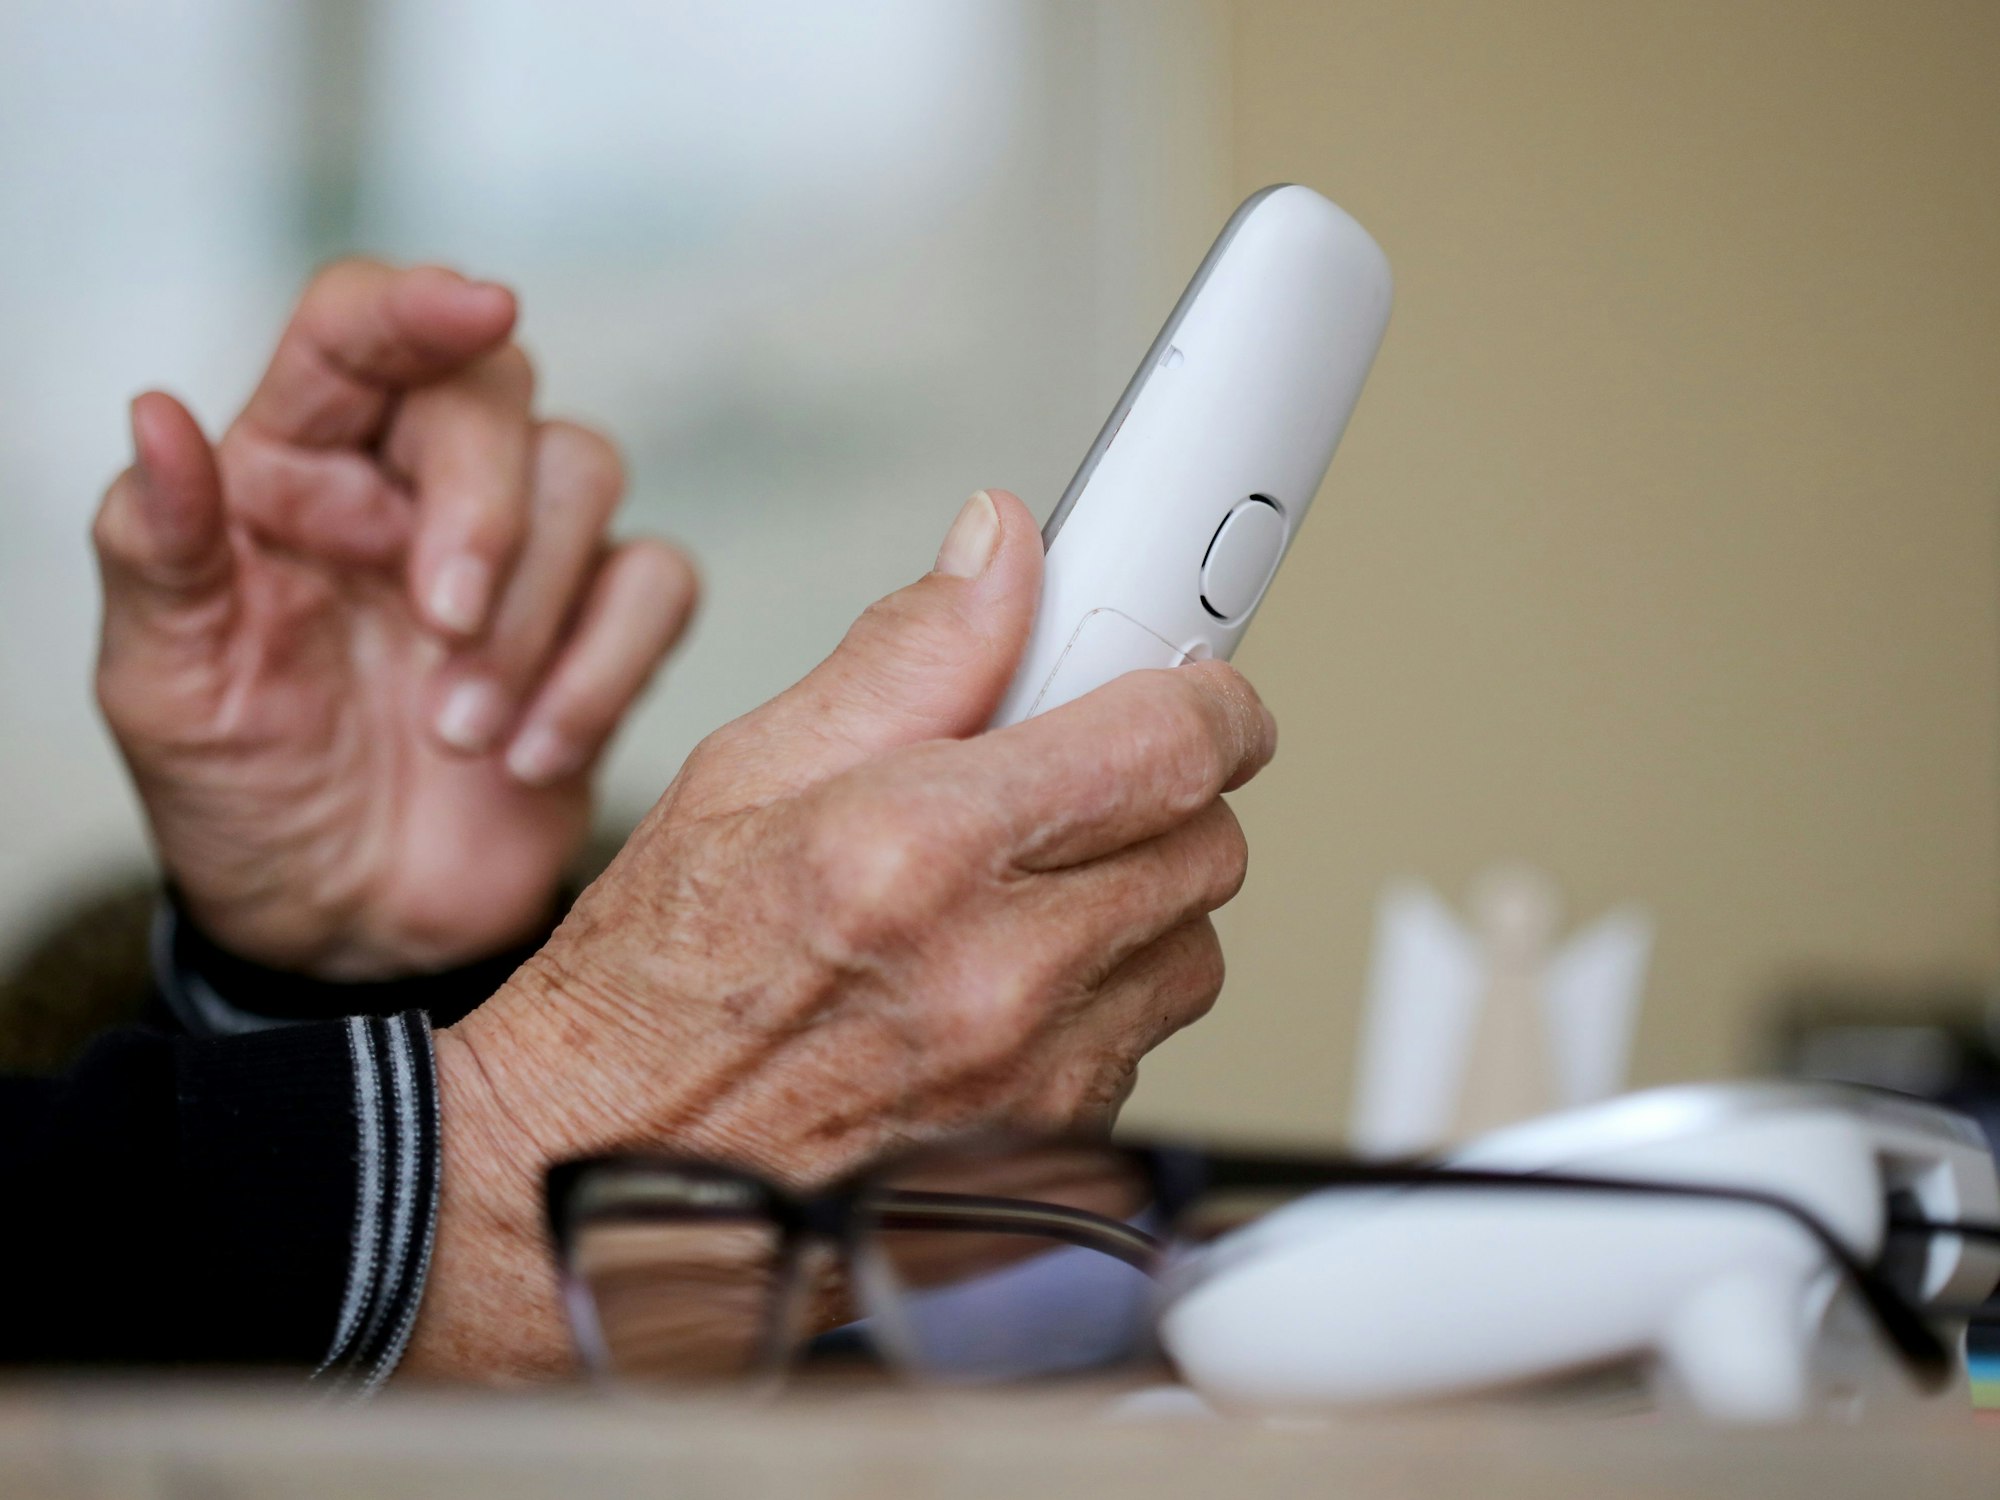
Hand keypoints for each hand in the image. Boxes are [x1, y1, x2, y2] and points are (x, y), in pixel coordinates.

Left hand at [92, 262, 697, 977]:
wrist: (344, 929)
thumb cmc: (244, 795)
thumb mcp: (165, 685)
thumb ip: (159, 547)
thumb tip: (154, 413)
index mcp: (294, 468)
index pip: (355, 332)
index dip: (416, 303)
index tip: (477, 305)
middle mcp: (412, 487)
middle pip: (496, 391)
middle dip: (485, 507)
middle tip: (441, 626)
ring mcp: (521, 555)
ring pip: (587, 474)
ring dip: (536, 614)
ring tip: (462, 734)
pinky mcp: (600, 629)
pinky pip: (656, 585)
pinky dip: (607, 670)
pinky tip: (532, 757)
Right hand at [408, 489, 1275, 1376]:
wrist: (605, 1174)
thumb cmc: (654, 986)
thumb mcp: (744, 772)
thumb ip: (905, 653)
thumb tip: (1002, 554)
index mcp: (920, 851)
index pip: (1170, 746)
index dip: (1208, 701)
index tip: (1196, 690)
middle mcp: (998, 976)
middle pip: (1207, 845)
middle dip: (1162, 796)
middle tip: (1076, 781)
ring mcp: (1034, 1083)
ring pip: (1188, 949)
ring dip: (1137, 903)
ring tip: (1020, 891)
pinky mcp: (1050, 1156)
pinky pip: (1141, 1043)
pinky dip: (1102, 1001)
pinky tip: (999, 985)